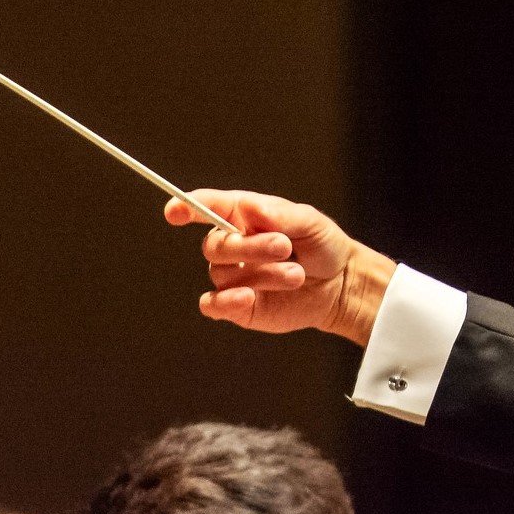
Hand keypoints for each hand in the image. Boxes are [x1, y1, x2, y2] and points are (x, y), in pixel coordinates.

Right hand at [165, 190, 394, 346]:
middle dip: (250, 246)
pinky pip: (213, 305)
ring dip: (262, 273)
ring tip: (296, 275)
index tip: (174, 210)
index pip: (209, 207)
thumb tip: (251, 207)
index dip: (187, 206)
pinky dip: (225, 302)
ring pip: (223, 274)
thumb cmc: (322, 244)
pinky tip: (247, 297)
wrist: (339, 284)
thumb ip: (280, 214)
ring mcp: (232, 277)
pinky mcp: (235, 306)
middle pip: (215, 244)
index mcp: (245, 217)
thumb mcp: (310, 221)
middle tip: (285, 247)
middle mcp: (233, 245)